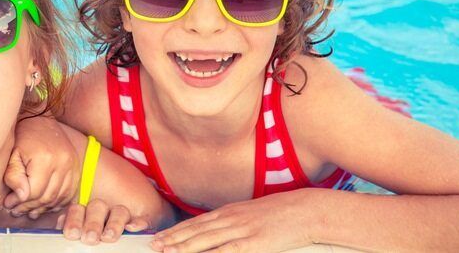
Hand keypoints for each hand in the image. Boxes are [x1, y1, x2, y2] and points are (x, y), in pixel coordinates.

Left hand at [3, 116, 78, 218]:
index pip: (33, 192)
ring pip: (58, 198)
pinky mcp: (76, 168)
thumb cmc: (22, 136)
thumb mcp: (12, 154)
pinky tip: (43, 204)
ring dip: (42, 207)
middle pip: (46, 197)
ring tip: (28, 210)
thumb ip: (13, 175)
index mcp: (45, 158)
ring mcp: (72, 165)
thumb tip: (21, 196)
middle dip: (29, 207)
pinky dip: (56, 202)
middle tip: (15, 210)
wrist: (40, 120)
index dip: (19, 202)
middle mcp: (63, 162)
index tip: (8, 204)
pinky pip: (68, 193)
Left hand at [57, 199, 149, 244]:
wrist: (105, 249)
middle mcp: (101, 213)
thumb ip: (69, 229)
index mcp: (83, 214)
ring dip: (114, 223)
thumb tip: (57, 228)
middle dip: (93, 222)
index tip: (71, 234)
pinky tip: (133, 228)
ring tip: (108, 237)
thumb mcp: (74, 236)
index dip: (74, 219)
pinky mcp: (138, 224)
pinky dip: (138, 222)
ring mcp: (119, 218)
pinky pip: (141, 219)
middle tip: (89, 238)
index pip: (77, 208)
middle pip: (98, 207)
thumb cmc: (83, 242)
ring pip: (119, 211)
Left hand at [150, 189, 323, 252]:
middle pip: (195, 231)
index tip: (160, 238)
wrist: (304, 210)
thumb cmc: (279, 214)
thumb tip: (216, 230)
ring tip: (167, 252)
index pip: (195, 223)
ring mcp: (240, 230)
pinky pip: (227, 251)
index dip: (176, 232)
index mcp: (228, 212)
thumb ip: (232, 222)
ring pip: (205, 240)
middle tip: (155, 246)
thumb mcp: (251, 214)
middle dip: (173, 240)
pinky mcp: (253, 243)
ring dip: (184, 247)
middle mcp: (229, 219)